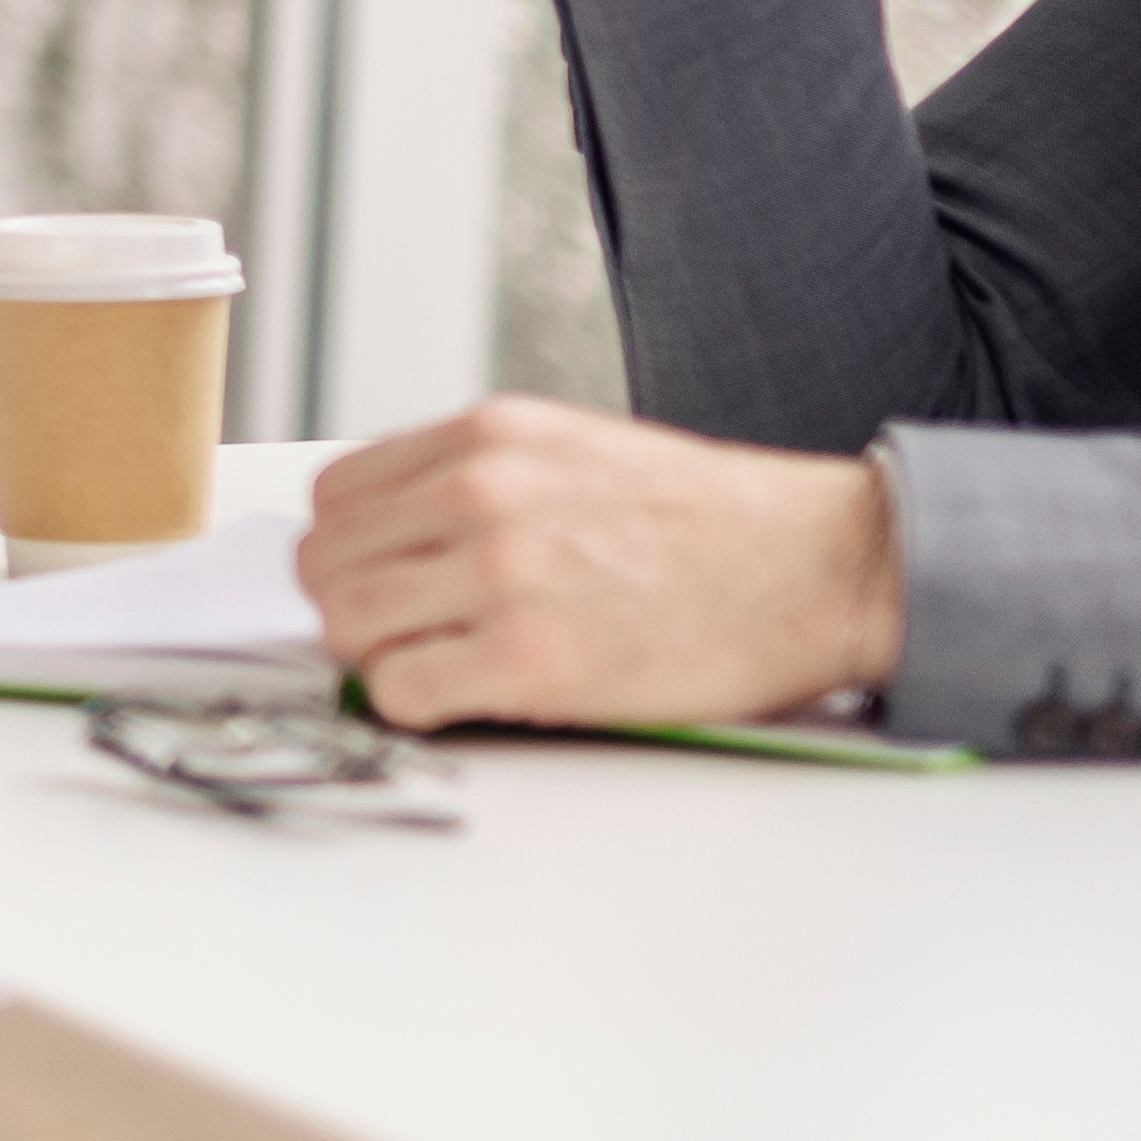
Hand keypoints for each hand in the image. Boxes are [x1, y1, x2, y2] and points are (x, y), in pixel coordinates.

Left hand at [296, 393, 904, 734]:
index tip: (378, 582)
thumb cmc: (708, 523)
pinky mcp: (530, 659)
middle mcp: (480, 492)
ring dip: (379, 657)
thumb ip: (475, 480)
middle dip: (349, 606)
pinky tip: (470, 698)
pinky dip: (417, 704)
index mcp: (486, 436)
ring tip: (440, 667)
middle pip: (323, 563)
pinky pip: (401, 690)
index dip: (349, 550)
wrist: (817, 567)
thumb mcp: (573, 453)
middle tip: (404, 637)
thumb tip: (388, 537)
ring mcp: (501, 574)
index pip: (337, 496)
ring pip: (346, 625)